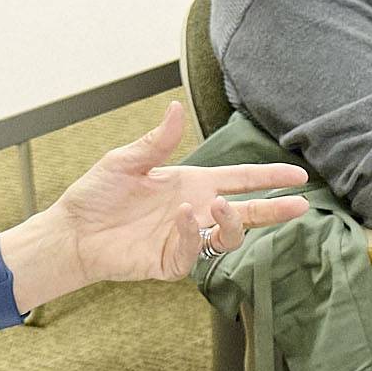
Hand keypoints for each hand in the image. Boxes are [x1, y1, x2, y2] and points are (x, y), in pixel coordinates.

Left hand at [26, 100, 309, 285]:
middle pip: (246, 212)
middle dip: (275, 209)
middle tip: (300, 205)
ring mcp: (184, 238)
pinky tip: (182, 217)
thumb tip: (176, 108)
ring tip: (223, 206)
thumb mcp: (126, 161)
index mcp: (191, 184)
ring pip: (228, 237)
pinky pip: (192, 252)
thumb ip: (157, 142)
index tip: (299, 176)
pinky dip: (191, 234)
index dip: (269, 178)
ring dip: (233, 221)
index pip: (240, 180)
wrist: (71, 231)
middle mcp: (194, 211)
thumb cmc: (96, 196)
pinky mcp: (169, 262)